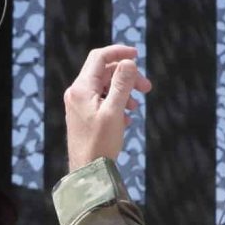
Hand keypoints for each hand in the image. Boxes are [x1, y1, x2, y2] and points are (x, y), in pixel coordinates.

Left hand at [64, 45, 151, 169]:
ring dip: (124, 92)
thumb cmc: (100, 143)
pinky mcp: (84, 116)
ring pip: (105, 87)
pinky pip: (102, 101)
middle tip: (147, 88)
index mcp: (81, 88)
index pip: (99, 57)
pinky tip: (126, 119)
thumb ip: (121, 84)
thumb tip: (128, 62)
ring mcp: (79, 105)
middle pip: (105, 72)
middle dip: (127, 77)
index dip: (119, 52)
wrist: (87, 172)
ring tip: (135, 107)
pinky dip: (117, 104)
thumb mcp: (114, 111)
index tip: (137, 56)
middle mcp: (77, 93)